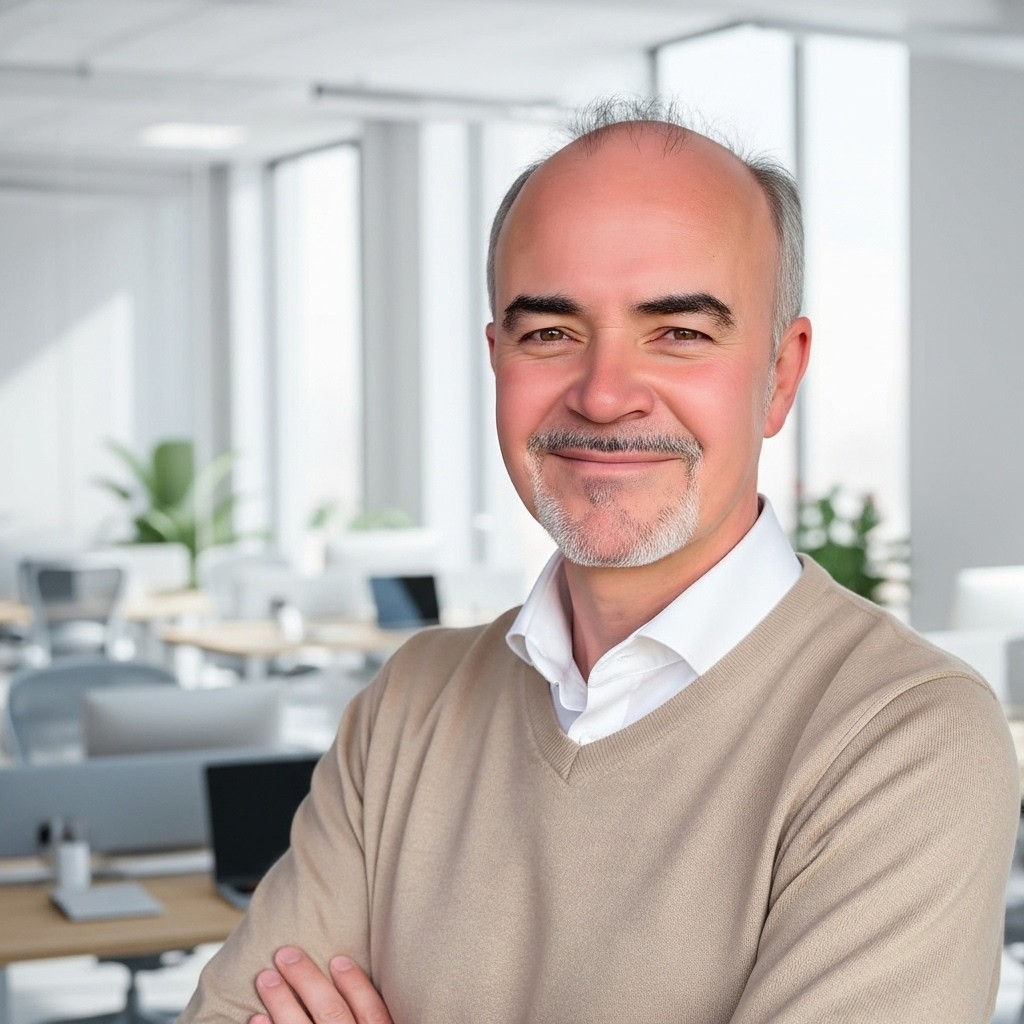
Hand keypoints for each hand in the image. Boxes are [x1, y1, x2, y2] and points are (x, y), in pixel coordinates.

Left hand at [249, 946, 392, 1023]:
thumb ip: (374, 1016)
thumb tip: (352, 970)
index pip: (372, 1012)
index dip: (356, 984)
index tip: (338, 959)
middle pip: (333, 1014)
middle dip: (308, 981)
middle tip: (285, 955)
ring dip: (281, 1003)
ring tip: (265, 978)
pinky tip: (255, 1018)